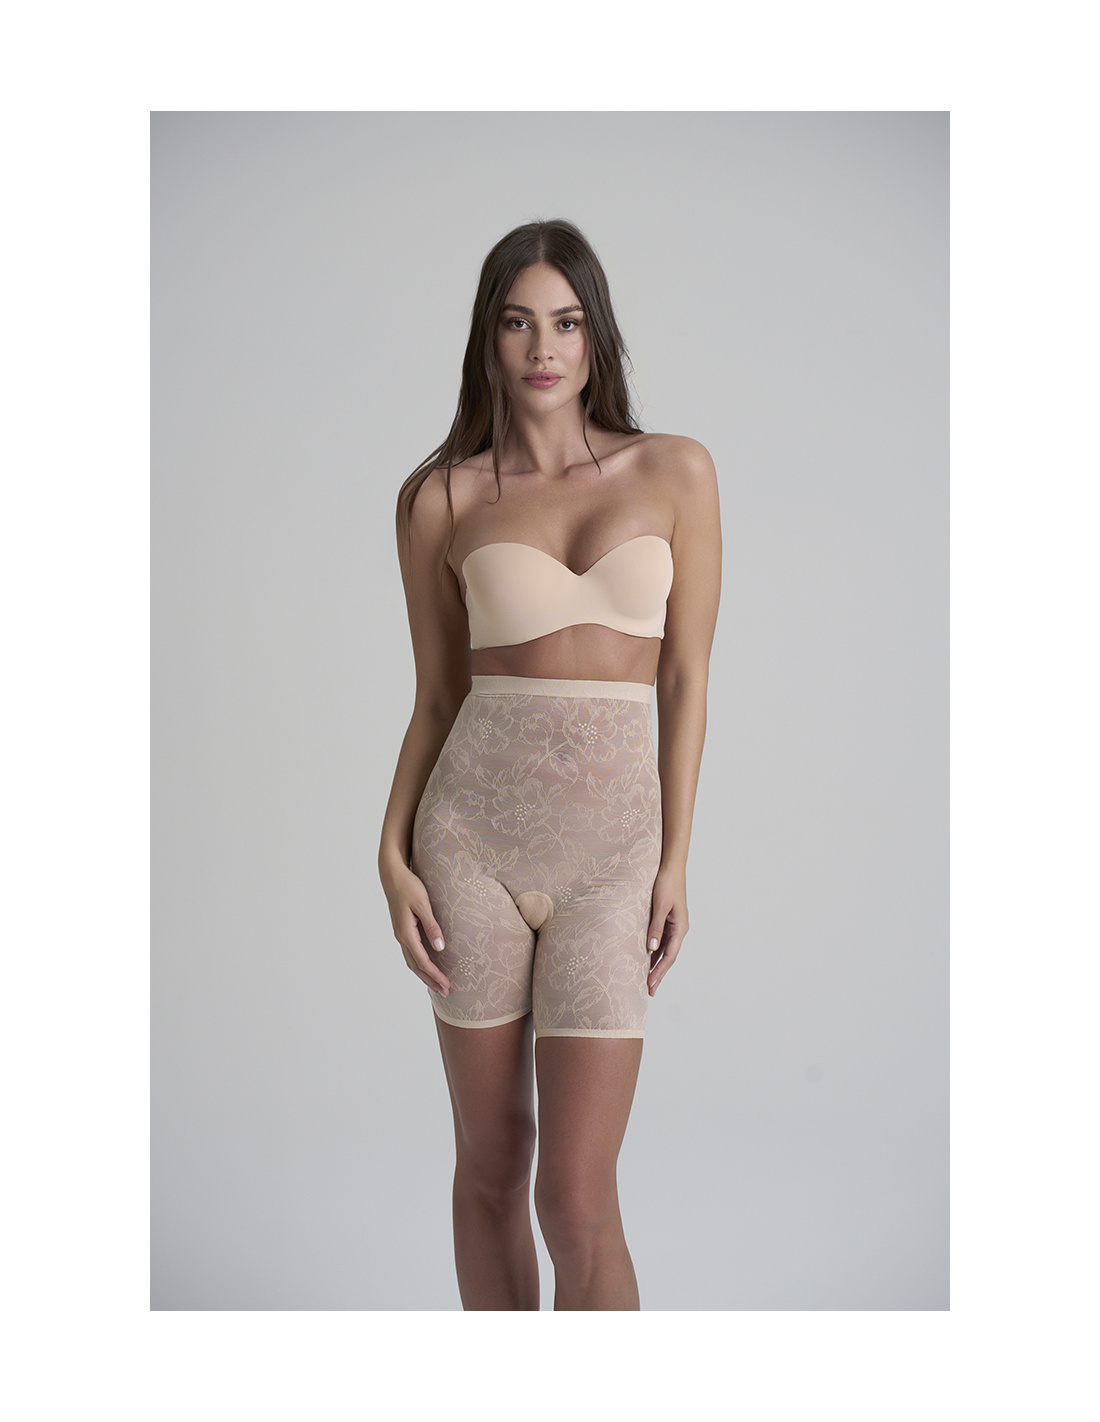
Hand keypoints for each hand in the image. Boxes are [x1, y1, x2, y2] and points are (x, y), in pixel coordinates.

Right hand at [381, 862, 450, 996]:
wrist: (392, 875)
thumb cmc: (409, 886)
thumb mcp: (423, 904)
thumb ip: (432, 926)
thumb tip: (440, 948)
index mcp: (406, 933)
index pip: (422, 961)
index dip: (435, 975)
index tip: (447, 985)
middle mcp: (401, 937)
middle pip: (416, 966)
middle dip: (430, 980)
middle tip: (446, 992)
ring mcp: (401, 934)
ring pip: (412, 961)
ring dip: (425, 974)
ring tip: (438, 985)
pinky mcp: (403, 930)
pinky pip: (411, 953)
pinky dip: (419, 964)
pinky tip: (428, 966)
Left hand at [646, 863, 687, 996]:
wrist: (671, 867)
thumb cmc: (666, 883)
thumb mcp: (659, 905)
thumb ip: (655, 927)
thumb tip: (651, 949)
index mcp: (680, 927)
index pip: (669, 956)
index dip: (659, 971)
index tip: (650, 984)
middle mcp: (679, 929)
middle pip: (669, 957)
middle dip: (659, 974)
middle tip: (649, 991)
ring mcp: (675, 925)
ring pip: (666, 951)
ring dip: (657, 965)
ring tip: (648, 981)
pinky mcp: (668, 921)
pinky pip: (663, 941)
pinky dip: (656, 953)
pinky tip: (648, 959)